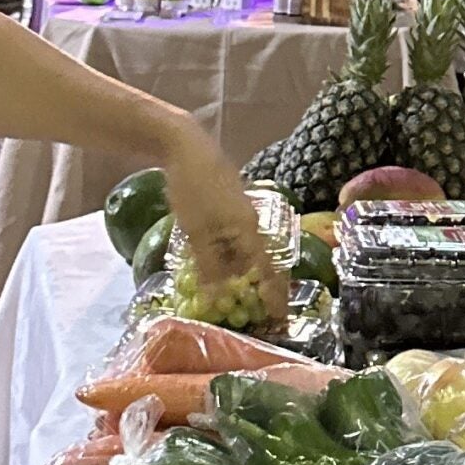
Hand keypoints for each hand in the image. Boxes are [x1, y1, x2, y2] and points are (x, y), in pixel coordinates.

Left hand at [165, 131, 288, 319]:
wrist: (185, 146)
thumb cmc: (192, 189)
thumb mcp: (197, 233)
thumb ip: (209, 267)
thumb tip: (217, 300)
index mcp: (249, 230)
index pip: (268, 271)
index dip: (275, 295)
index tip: (280, 318)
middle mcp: (251, 222)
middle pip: (260, 261)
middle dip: (260, 287)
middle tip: (258, 311)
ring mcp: (241, 211)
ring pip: (245, 249)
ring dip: (241, 272)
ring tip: (236, 293)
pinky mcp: (229, 204)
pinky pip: (235, 238)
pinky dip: (230, 255)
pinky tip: (218, 263)